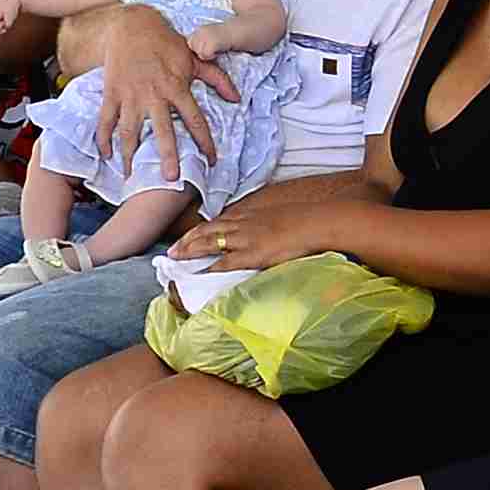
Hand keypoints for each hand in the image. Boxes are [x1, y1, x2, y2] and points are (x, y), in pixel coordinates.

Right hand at [90, 6, 233, 170]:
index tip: (211, 161)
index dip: (205, 142)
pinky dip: (103, 138)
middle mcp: (154, 94)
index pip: (195, 120)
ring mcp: (130, 95)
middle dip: (167, 155)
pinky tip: (106, 155)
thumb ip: (217, 79)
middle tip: (171, 178)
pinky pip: (105, 119)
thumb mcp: (195, 58)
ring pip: (129, 130)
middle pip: (162, 131)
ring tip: (130, 175)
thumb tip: (237, 98)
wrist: (132, 24)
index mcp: (177, 87)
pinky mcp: (111, 92)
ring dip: (130, 154)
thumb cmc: (166, 41)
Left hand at [170, 179, 366, 277]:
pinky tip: (200, 273)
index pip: (217, 222)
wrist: (318, 222)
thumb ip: (264, 225)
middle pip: (207, 230)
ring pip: (210, 242)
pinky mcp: (254, 254)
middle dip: (187, 240)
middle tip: (171, 251)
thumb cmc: (304, 221)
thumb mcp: (278, 218)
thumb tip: (259, 236)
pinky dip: (211, 267)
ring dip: (191, 251)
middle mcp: (243, 224)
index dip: (200, 231)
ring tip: (176, 260)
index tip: (187, 238)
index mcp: (249, 216)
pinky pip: (227, 261)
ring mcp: (246, 239)